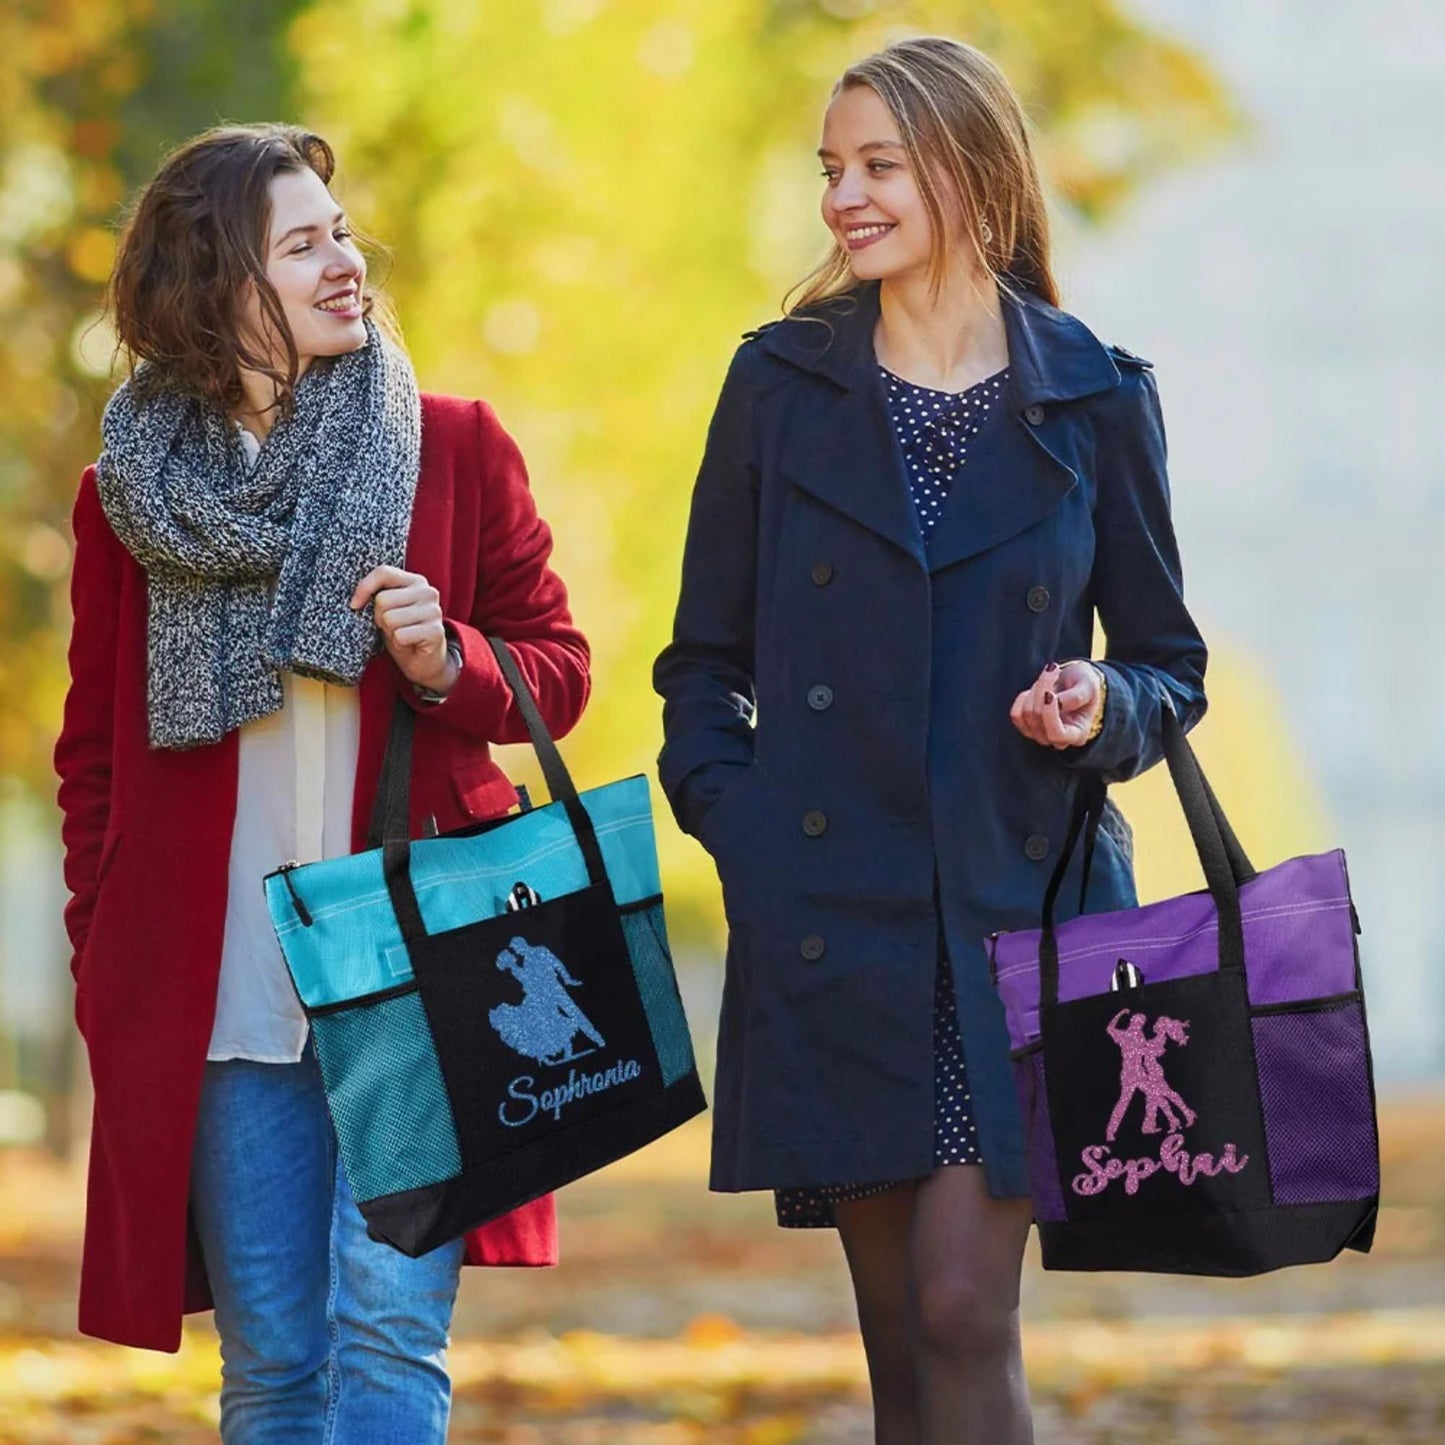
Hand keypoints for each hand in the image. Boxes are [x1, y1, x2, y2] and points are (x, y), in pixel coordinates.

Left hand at [350, 566, 458, 694]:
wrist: (424, 660)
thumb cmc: (401, 630)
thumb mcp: (387, 608)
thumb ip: (378, 595)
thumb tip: (355, 602)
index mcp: (415, 581)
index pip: (383, 573)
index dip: (364, 588)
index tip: (355, 605)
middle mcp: (428, 592)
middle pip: (383, 600)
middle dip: (380, 618)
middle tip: (392, 626)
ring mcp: (434, 611)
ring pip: (390, 619)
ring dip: (390, 632)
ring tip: (401, 635)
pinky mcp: (436, 631)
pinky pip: (401, 635)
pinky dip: (399, 644)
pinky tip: (409, 644)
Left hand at [1010, 659, 1103, 749]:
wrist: (1075, 681)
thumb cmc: (1085, 684)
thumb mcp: (1089, 685)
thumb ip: (1076, 696)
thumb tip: (1057, 703)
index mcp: (1078, 734)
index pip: (1057, 735)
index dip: (1049, 715)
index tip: (1050, 693)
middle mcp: (1057, 740)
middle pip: (1038, 718)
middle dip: (1042, 689)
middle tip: (1054, 669)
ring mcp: (1040, 735)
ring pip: (1026, 714)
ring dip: (1035, 690)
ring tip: (1049, 677)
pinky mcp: (1027, 726)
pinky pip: (1016, 714)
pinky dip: (1023, 697)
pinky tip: (1036, 689)